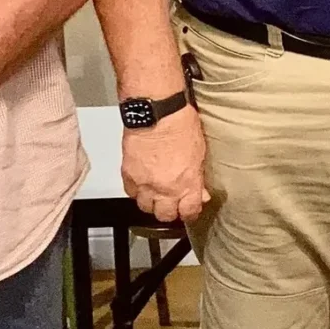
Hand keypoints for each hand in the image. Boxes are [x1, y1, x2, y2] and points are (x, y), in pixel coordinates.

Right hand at [122, 105, 209, 222]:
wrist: (156, 112)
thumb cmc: (180, 125)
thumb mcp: (200, 152)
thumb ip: (198, 177)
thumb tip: (200, 192)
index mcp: (187, 183)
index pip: (189, 211)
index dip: (190, 213)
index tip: (190, 210)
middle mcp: (165, 188)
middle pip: (165, 216)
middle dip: (170, 212)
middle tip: (173, 205)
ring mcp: (145, 184)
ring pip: (146, 208)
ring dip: (152, 203)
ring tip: (157, 195)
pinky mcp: (129, 175)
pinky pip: (131, 193)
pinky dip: (136, 192)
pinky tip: (142, 185)